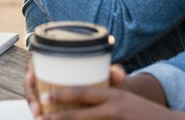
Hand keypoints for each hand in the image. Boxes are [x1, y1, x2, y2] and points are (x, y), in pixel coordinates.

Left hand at [25, 61, 172, 118]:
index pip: (83, 92)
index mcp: (112, 97)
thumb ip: (111, 84)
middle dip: (58, 117)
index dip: (62, 95)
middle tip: (41, 117)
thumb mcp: (125, 96)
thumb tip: (107, 70)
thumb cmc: (143, 111)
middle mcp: (113, 110)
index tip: (44, 96)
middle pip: (80, 115)